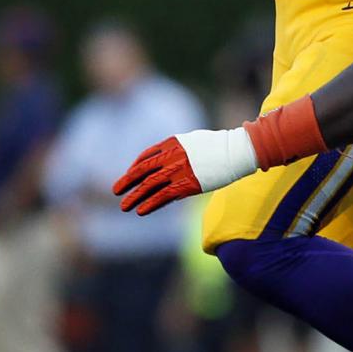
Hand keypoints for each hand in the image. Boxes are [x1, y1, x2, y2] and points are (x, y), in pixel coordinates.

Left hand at [112, 126, 257, 215]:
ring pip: (149, 186)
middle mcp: (172, 156)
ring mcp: (179, 170)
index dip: (134, 168)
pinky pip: (163, 196)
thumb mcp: (193, 141)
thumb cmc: (218, 145)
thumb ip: (176, 150)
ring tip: (124, 206)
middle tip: (116, 190)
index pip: (146, 156)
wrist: (236, 151)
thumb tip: (163, 164)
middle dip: (127, 182)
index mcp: (172, 142)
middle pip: (142, 170)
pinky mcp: (187, 184)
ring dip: (134, 197)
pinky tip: (141, 211)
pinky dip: (150, 204)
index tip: (129, 176)